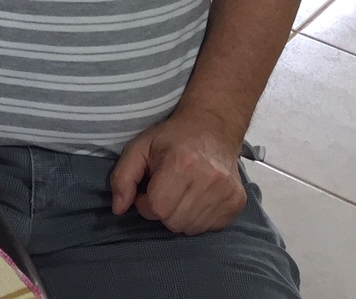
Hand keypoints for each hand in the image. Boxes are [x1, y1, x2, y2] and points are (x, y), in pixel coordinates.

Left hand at [108, 108, 246, 234]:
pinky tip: (197, 197)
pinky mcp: (238, 202)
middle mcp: (209, 180)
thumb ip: (123, 177)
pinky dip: (198, 218)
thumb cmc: (172, 138)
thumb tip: (117, 209)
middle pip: (174, 222)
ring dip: (180, 216)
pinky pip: (210, 228)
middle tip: (164, 191)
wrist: (213, 127)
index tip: (149, 189)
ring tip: (181, 193)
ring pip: (191, 229)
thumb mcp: (139, 147)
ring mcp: (227, 193)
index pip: (157, 208)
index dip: (146, 203)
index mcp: (182, 164)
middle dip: (162, 211)